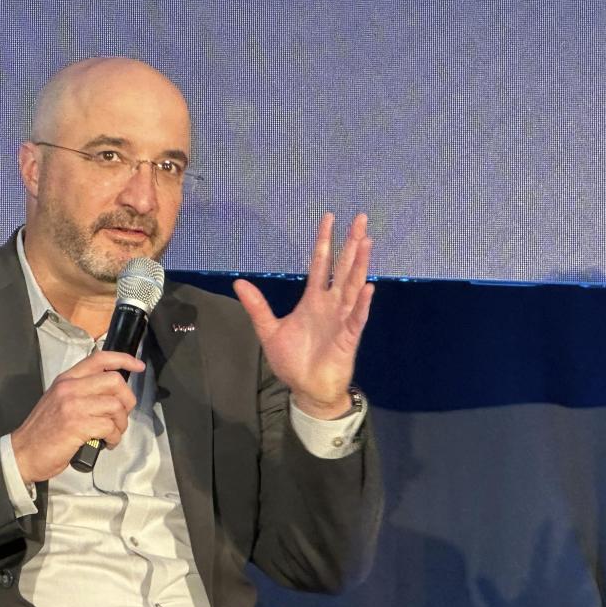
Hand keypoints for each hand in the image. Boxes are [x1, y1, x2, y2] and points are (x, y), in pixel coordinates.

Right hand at [11, 351, 144, 483]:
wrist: (23, 453)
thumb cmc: (43, 430)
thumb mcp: (58, 400)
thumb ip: (81, 391)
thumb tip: (111, 392)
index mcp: (67, 379)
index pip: (100, 359)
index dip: (124, 359)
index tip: (138, 366)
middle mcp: (70, 388)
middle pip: (114, 381)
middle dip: (127, 400)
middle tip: (122, 415)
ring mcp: (73, 406)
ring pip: (115, 405)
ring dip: (121, 423)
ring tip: (112, 434)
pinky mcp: (77, 425)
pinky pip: (109, 426)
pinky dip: (114, 437)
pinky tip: (106, 443)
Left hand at [233, 212, 373, 418]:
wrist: (307, 388)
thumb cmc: (292, 360)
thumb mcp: (269, 330)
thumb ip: (257, 306)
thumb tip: (239, 283)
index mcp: (313, 300)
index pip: (320, 264)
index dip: (324, 242)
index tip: (328, 218)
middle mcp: (330, 304)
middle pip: (342, 268)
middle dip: (350, 244)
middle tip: (359, 218)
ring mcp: (342, 318)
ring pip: (352, 286)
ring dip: (360, 265)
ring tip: (366, 242)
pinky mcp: (348, 337)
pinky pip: (356, 317)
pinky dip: (361, 303)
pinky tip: (367, 287)